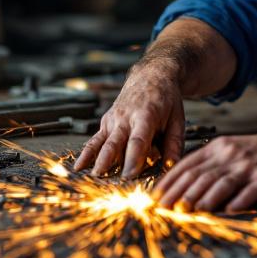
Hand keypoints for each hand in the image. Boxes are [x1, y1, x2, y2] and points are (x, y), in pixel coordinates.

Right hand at [74, 58, 185, 176]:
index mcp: (146, 115)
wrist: (150, 75)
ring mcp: (113, 119)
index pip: (137, 140)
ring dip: (96, 160)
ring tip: (92, 177)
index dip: (133, 159)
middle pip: (115, 143)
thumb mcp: (177, 119)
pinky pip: (95, 139)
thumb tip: (172, 167)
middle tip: (107, 182)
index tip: (129, 176)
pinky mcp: (106, 121)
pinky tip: (79, 166)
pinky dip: (87, 153)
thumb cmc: (166, 99)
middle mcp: (125, 117)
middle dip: (110, 163)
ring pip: (102, 142)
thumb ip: (174, 144)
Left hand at [152, 126, 256, 212]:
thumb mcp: (235, 151)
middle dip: (178, 192)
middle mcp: (232, 154)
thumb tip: (186, 188)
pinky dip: (237, 202)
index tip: (155, 196)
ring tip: (188, 211)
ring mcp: (250, 165)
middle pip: (200, 174)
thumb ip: (213, 165)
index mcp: (221, 147)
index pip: (188, 164)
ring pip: (221, 182)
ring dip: (202, 198)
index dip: (170, 181)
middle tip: (163, 208)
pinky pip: (249, 190)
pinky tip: (227, 211)